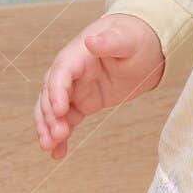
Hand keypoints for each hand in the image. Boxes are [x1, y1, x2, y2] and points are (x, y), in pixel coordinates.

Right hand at [34, 14, 165, 159]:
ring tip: (49, 147)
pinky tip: (57, 154)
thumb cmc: (134, 38)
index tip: (60, 109)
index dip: (57, 91)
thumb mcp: (126, 39)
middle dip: (50, 115)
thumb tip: (91, 41)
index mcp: (77, 54)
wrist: (144, 47)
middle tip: (58, 135)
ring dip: (48, 128)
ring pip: (51, 110)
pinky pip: (66, 121)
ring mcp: (74, 89)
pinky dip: (60, 137)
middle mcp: (70, 72)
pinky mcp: (82, 103)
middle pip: (50, 94)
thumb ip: (110, 41)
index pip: (60, 73)